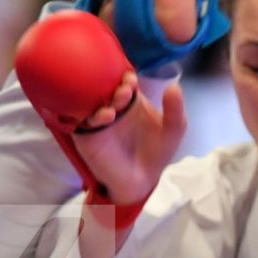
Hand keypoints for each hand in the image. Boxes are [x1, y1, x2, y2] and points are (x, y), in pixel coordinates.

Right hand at [72, 72, 185, 204]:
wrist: (143, 181)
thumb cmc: (157, 152)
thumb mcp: (173, 129)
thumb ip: (175, 110)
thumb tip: (174, 86)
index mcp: (130, 99)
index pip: (122, 79)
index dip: (125, 76)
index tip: (132, 79)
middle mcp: (111, 104)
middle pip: (104, 86)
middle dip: (113, 85)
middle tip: (127, 90)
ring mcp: (97, 119)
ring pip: (91, 100)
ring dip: (103, 97)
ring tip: (120, 101)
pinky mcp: (86, 135)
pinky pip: (82, 121)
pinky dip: (93, 116)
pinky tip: (107, 116)